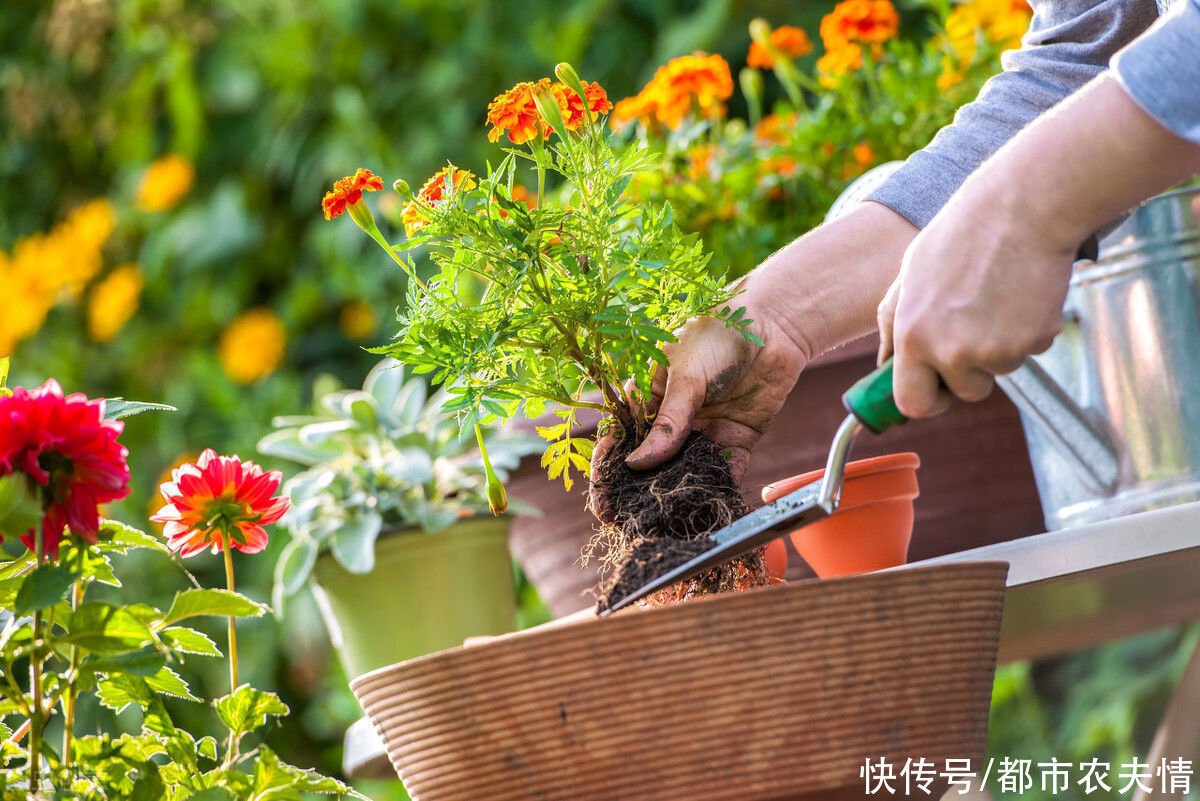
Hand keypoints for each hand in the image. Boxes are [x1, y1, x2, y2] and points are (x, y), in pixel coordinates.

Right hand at [588, 201, 917, 515]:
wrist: (773, 326)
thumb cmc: (717, 336)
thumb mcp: (685, 375)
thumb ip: (668, 422)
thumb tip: (638, 464)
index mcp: (648, 398)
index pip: (619, 439)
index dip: (608, 470)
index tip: (602, 501)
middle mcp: (673, 421)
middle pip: (648, 465)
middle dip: (636, 494)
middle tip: (628, 523)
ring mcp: (704, 433)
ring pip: (683, 473)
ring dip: (674, 498)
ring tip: (664, 528)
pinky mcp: (736, 442)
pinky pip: (723, 473)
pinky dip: (717, 493)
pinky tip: (706, 514)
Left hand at [876, 177, 1074, 417]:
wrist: (1021, 208)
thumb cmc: (960, 237)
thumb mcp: (909, 276)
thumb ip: (893, 325)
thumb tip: (883, 365)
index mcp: (913, 336)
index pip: (913, 403)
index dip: (927, 400)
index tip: (936, 391)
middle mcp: (950, 351)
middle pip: (964, 393)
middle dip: (969, 375)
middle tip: (975, 331)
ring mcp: (995, 350)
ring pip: (999, 370)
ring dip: (999, 346)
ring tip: (995, 298)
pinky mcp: (1033, 341)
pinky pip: (1028, 350)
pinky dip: (1027, 330)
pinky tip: (1020, 293)